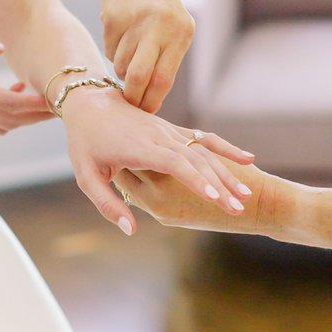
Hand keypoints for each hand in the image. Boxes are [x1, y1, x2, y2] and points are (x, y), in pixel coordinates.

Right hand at [0, 30, 52, 132]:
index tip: (56, 98)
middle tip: (63, 106)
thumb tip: (1, 48)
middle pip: (12, 118)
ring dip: (25, 118)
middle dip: (39, 115)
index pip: (9, 102)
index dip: (35, 103)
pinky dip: (7, 116)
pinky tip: (13, 97)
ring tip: (45, 105)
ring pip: (2, 124)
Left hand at [59, 85, 254, 233]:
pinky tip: (247, 160)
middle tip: (240, 208)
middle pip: (197, 161)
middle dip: (220, 185)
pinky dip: (226, 149)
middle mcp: (159, 137)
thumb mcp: (85, 176)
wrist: (87, 102)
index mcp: (139, 148)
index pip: (175, 164)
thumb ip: (107, 204)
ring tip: (247, 195)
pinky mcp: (173, 130)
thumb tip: (130, 230)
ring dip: (226, 173)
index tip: (215, 198)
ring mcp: (168, 131)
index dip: (196, 181)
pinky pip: (204, 139)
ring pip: (204, 152)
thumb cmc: (84, 143)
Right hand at [100, 0, 193, 111]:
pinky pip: (109, 50)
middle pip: (138, 76)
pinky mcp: (111, 16)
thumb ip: (167, 61)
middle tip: (130, 105)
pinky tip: (122, 36)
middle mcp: (157, 26)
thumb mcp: (177, 30)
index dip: (152, 101)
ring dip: (123, 71)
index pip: (163, 79)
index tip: (146, 114)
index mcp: (180, 33)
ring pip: (120, 65)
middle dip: (132, 97)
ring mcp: (132, 21)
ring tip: (131, 56)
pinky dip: (114, 52)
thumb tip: (148, 100)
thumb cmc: (164, 7)